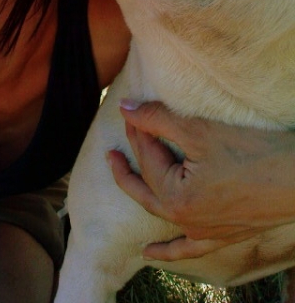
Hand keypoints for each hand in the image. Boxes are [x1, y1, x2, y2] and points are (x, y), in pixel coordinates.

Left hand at [108, 101, 294, 260]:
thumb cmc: (251, 151)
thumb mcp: (198, 130)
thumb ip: (157, 119)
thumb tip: (125, 108)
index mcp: (175, 196)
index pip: (147, 157)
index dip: (138, 132)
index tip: (131, 113)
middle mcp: (185, 219)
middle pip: (146, 187)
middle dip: (126, 166)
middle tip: (111, 150)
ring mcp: (203, 231)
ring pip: (160, 214)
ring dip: (140, 195)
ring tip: (122, 179)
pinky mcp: (220, 236)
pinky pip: (187, 248)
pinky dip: (167, 251)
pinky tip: (150, 254)